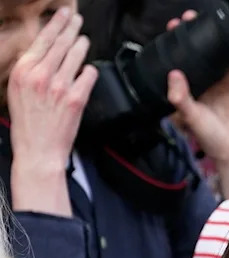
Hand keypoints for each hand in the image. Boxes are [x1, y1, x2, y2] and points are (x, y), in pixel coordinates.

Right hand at [7, 7, 97, 216]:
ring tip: (84, 40)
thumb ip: (29, 70)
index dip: (56, 24)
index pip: (42, 40)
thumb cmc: (28, 123)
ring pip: (77, 55)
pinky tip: (88, 71)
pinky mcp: (77, 98)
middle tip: (77, 19)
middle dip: (72, 28)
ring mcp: (60, 86)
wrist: (39, 150)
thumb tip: (43, 52)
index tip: (63, 14)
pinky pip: (89, 74)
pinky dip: (89, 71)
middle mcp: (41, 75)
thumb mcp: (17, 91)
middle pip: (61, 43)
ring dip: (82, 45)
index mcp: (23, 71)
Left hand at [166, 10, 228, 197]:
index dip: (172, 49)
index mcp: (188, 90)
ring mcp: (221, 80)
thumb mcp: (191, 117)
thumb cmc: (211, 137)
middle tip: (182, 21)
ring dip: (208, 39)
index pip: (178, 64)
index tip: (166, 34)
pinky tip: (223, 37)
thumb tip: (173, 74)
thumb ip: (181, 98)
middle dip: (188, 37)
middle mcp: (203, 82)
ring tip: (199, 21)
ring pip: (213, 54)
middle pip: (194, 54)